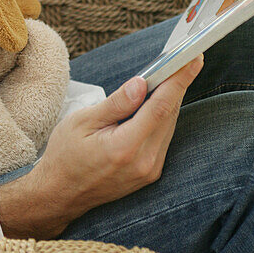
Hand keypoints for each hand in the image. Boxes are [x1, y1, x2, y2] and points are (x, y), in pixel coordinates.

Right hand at [0, 55, 203, 239]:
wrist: (60, 194)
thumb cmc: (65, 155)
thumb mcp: (82, 121)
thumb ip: (116, 103)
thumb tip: (141, 83)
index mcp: (125, 147)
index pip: (161, 107)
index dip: (178, 80)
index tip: (193, 58)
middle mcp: (144, 162)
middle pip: (169, 115)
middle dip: (177, 85)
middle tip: (185, 57)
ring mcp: (150, 171)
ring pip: (169, 126)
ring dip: (171, 100)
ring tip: (171, 74)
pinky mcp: (150, 174)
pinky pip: (163, 139)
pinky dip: (163, 117)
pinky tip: (158, 101)